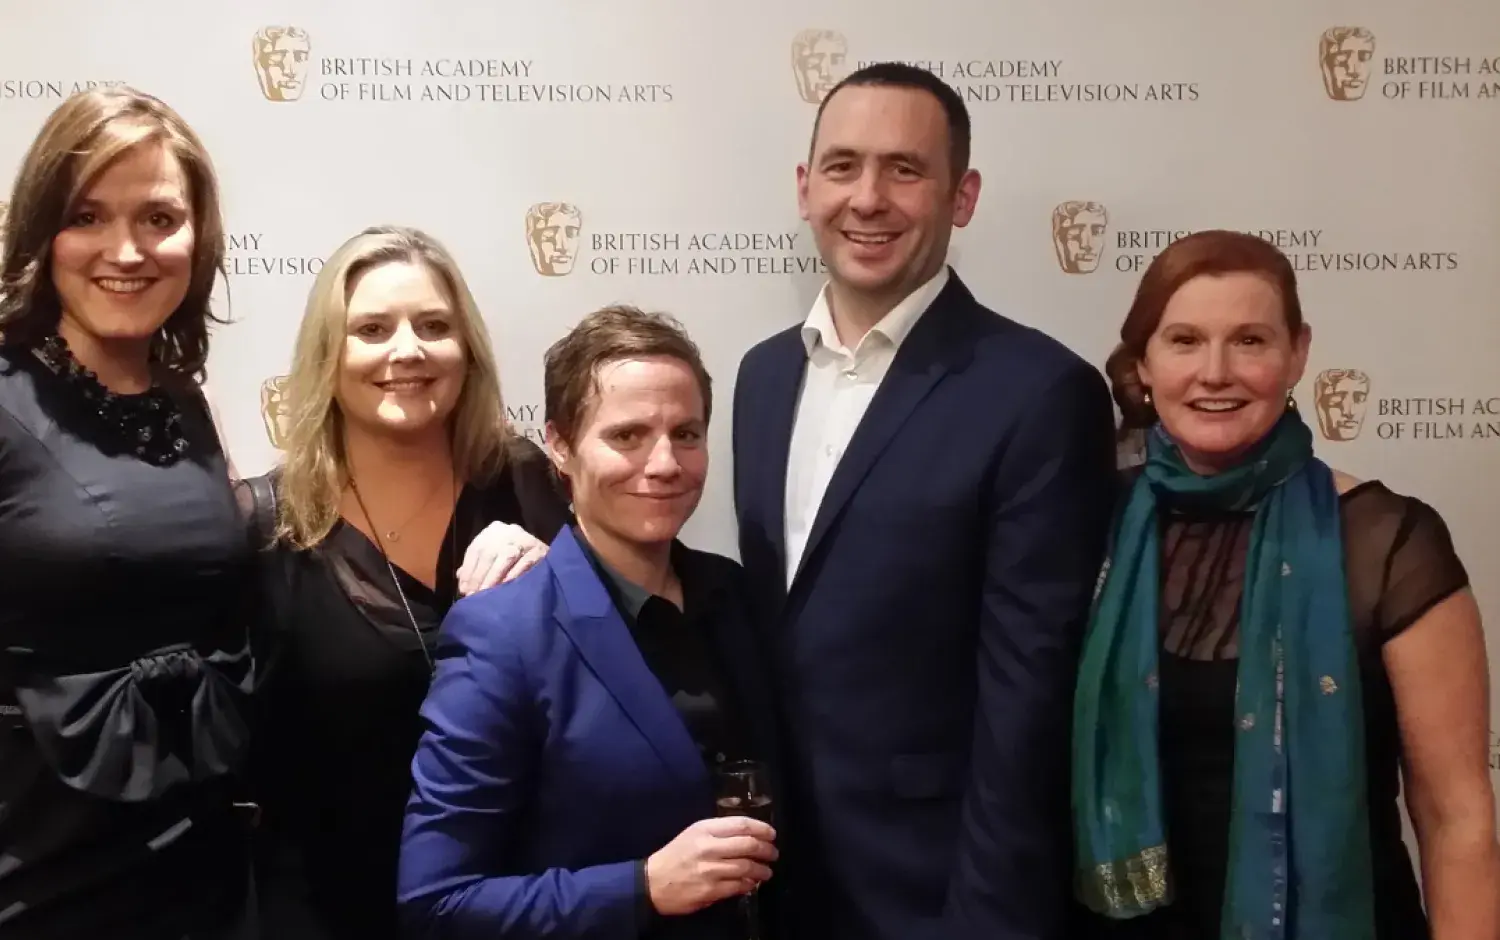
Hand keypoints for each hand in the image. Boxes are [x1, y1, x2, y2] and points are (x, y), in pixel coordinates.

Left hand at [455, 522, 547, 595]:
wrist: (551, 554)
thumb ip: (477, 565)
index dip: (469, 570)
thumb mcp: (493, 557)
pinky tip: (506, 586)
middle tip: (474, 595)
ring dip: (494, 576)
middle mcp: (509, 531)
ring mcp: (525, 538)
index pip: (476, 549)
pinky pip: (525, 562)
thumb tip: (461, 579)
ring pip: (506, 556)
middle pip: (489, 552)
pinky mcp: (540, 549)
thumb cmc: (514, 558)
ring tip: (487, 593)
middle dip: (479, 575)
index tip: (464, 589)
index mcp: (493, 530)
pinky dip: (514, 574)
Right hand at [645, 816, 777, 916]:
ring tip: (767, 871)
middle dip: (767, 849)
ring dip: (762, 869)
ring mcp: (710, 870)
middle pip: (749, 845)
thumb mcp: (694, 834)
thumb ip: (719, 832)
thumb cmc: (676, 855)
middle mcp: (708, 847)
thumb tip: (749, 835)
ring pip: (747, 867)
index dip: (762, 828)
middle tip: (773, 853)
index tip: (771, 834)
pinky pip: (738, 886)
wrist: (652, 882)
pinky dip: (750, 884)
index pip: (741, 824)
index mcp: (705, 829)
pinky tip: (752, 882)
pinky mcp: (710, 890)